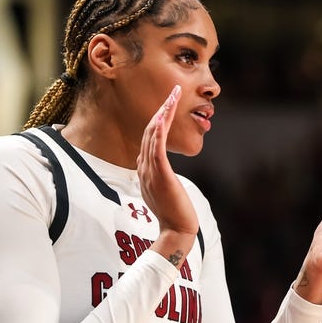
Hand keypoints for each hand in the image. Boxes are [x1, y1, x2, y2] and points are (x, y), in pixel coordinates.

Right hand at [137, 86, 199, 260]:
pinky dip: (159, 131)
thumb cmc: (172, 213)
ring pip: (152, 136)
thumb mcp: (161, 190)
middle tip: (173, 91)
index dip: (157, 119)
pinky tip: (164, 116)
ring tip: (173, 96)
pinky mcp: (160, 176)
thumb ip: (156, 176)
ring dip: (163, 114)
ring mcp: (150, 171)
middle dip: (162, 109)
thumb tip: (154, 165)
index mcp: (145, 170)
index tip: (168, 105)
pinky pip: (156, 148)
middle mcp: (144, 167)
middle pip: (149, 132)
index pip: (148, 138)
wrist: (176, 231)